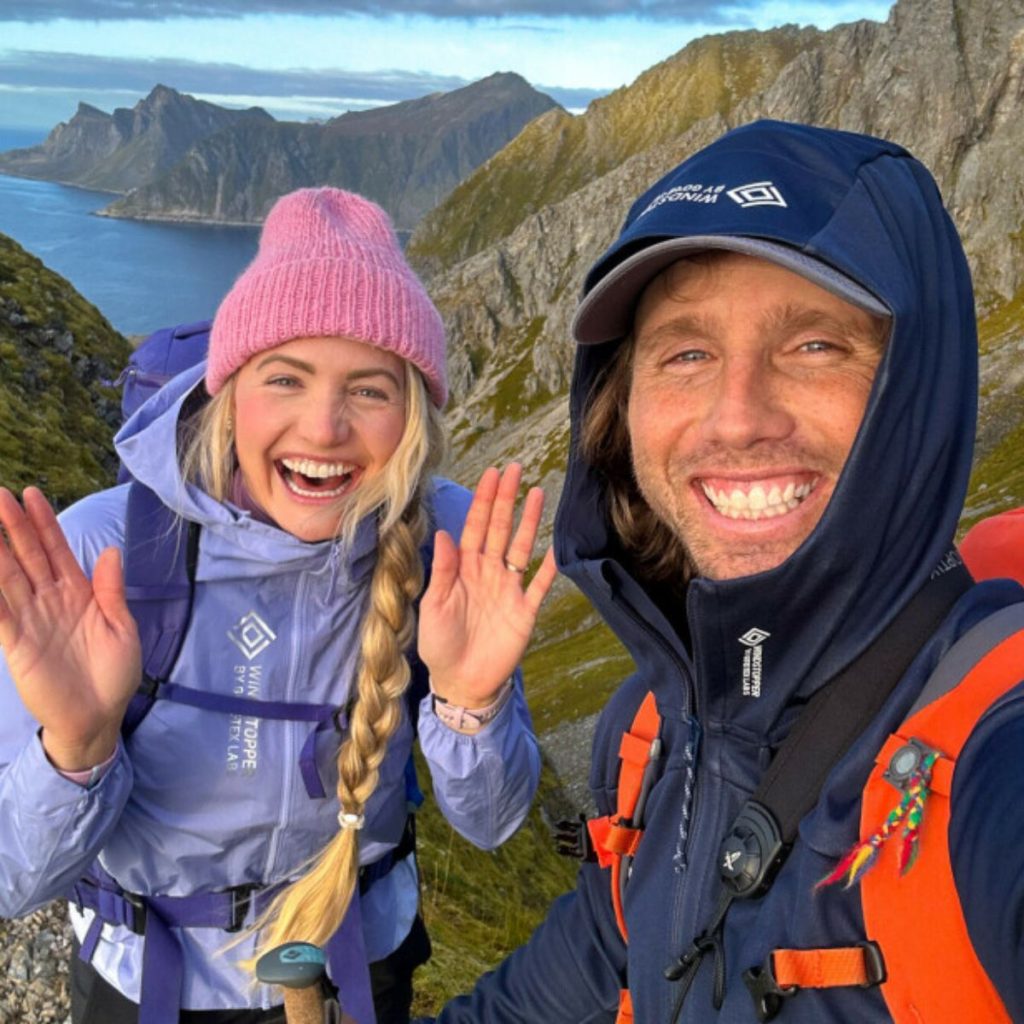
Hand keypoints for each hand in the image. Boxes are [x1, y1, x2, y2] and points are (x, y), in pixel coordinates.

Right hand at [0, 487, 140, 769]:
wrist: (99, 718)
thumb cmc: (114, 674)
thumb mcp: (122, 628)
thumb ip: (111, 590)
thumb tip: (111, 550)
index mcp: (78, 594)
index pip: (56, 550)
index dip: (43, 523)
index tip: (32, 494)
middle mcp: (50, 601)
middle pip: (28, 556)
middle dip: (13, 525)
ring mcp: (30, 620)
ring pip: (8, 577)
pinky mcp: (16, 644)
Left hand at [419, 465, 556, 706]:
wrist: (461, 682)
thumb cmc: (440, 645)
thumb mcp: (434, 607)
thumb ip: (443, 571)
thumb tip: (443, 534)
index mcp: (463, 569)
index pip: (475, 526)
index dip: (484, 501)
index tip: (492, 474)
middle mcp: (488, 572)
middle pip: (500, 528)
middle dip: (507, 499)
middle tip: (516, 469)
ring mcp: (508, 589)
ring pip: (522, 547)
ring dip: (530, 521)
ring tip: (539, 493)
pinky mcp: (525, 611)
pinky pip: (540, 584)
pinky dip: (550, 566)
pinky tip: (559, 546)